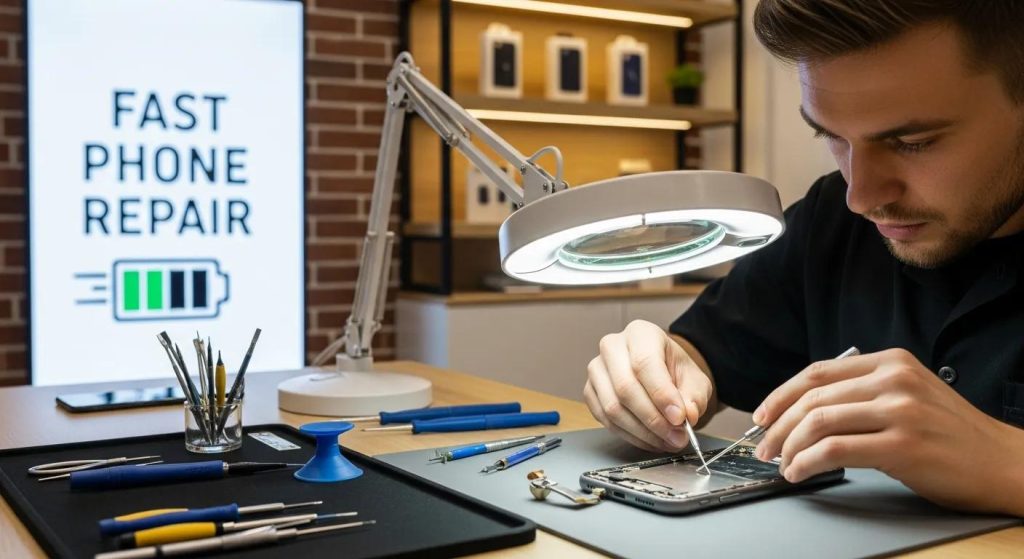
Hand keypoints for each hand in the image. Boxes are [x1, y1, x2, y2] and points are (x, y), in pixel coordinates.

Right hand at [583, 320, 713, 452]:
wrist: (660, 372)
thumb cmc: (674, 371)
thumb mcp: (695, 380)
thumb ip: (694, 397)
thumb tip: (687, 415)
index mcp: (640, 333)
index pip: (645, 363)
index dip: (662, 394)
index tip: (680, 418)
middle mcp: (612, 347)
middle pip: (625, 387)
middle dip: (653, 419)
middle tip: (676, 436)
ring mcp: (597, 370)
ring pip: (613, 407)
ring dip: (642, 432)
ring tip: (666, 441)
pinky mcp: (590, 392)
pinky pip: (606, 420)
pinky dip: (630, 435)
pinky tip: (650, 439)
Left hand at [753, 348, 1023, 514]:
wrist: (1004, 461)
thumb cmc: (951, 434)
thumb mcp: (909, 394)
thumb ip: (864, 391)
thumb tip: (805, 409)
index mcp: (890, 361)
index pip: (817, 372)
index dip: (781, 395)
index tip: (762, 415)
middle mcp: (894, 379)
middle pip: (813, 397)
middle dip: (778, 425)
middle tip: (764, 447)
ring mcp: (900, 410)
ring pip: (819, 422)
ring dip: (790, 446)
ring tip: (781, 463)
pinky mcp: (903, 445)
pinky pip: (836, 450)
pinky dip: (808, 462)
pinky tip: (800, 473)